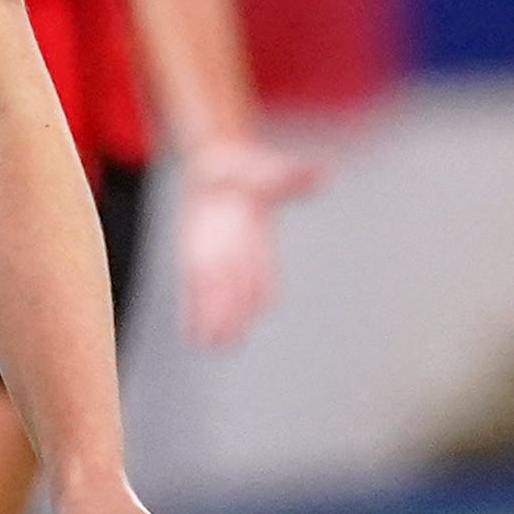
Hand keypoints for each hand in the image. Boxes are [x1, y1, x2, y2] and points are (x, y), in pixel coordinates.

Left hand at [173, 135, 316, 348]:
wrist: (217, 168)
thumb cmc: (242, 169)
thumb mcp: (262, 169)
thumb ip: (287, 176)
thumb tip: (321, 173)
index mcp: (256, 237)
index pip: (262, 266)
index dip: (259, 283)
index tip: (261, 303)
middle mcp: (238, 255)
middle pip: (237, 290)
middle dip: (234, 311)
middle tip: (230, 337)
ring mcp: (217, 261)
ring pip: (216, 297)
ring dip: (215, 320)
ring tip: (212, 346)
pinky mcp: (195, 261)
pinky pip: (195, 291)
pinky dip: (195, 312)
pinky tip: (192, 335)